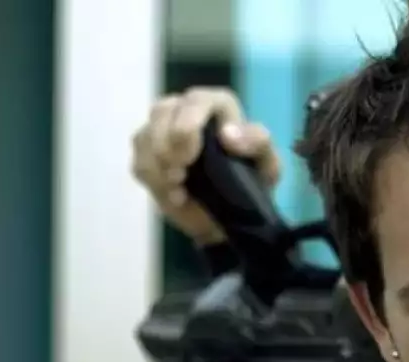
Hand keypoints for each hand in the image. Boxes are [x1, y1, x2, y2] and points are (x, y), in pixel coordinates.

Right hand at [130, 86, 280, 243]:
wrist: (229, 214)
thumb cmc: (252, 181)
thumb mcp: (268, 165)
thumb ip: (258, 143)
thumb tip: (229, 134)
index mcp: (218, 107)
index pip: (200, 100)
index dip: (190, 122)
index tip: (191, 154)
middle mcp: (186, 110)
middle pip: (163, 111)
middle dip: (167, 144)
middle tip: (181, 173)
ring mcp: (162, 130)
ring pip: (146, 135)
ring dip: (158, 165)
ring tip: (179, 187)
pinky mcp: (148, 154)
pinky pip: (140, 161)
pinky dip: (154, 180)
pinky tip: (175, 195)